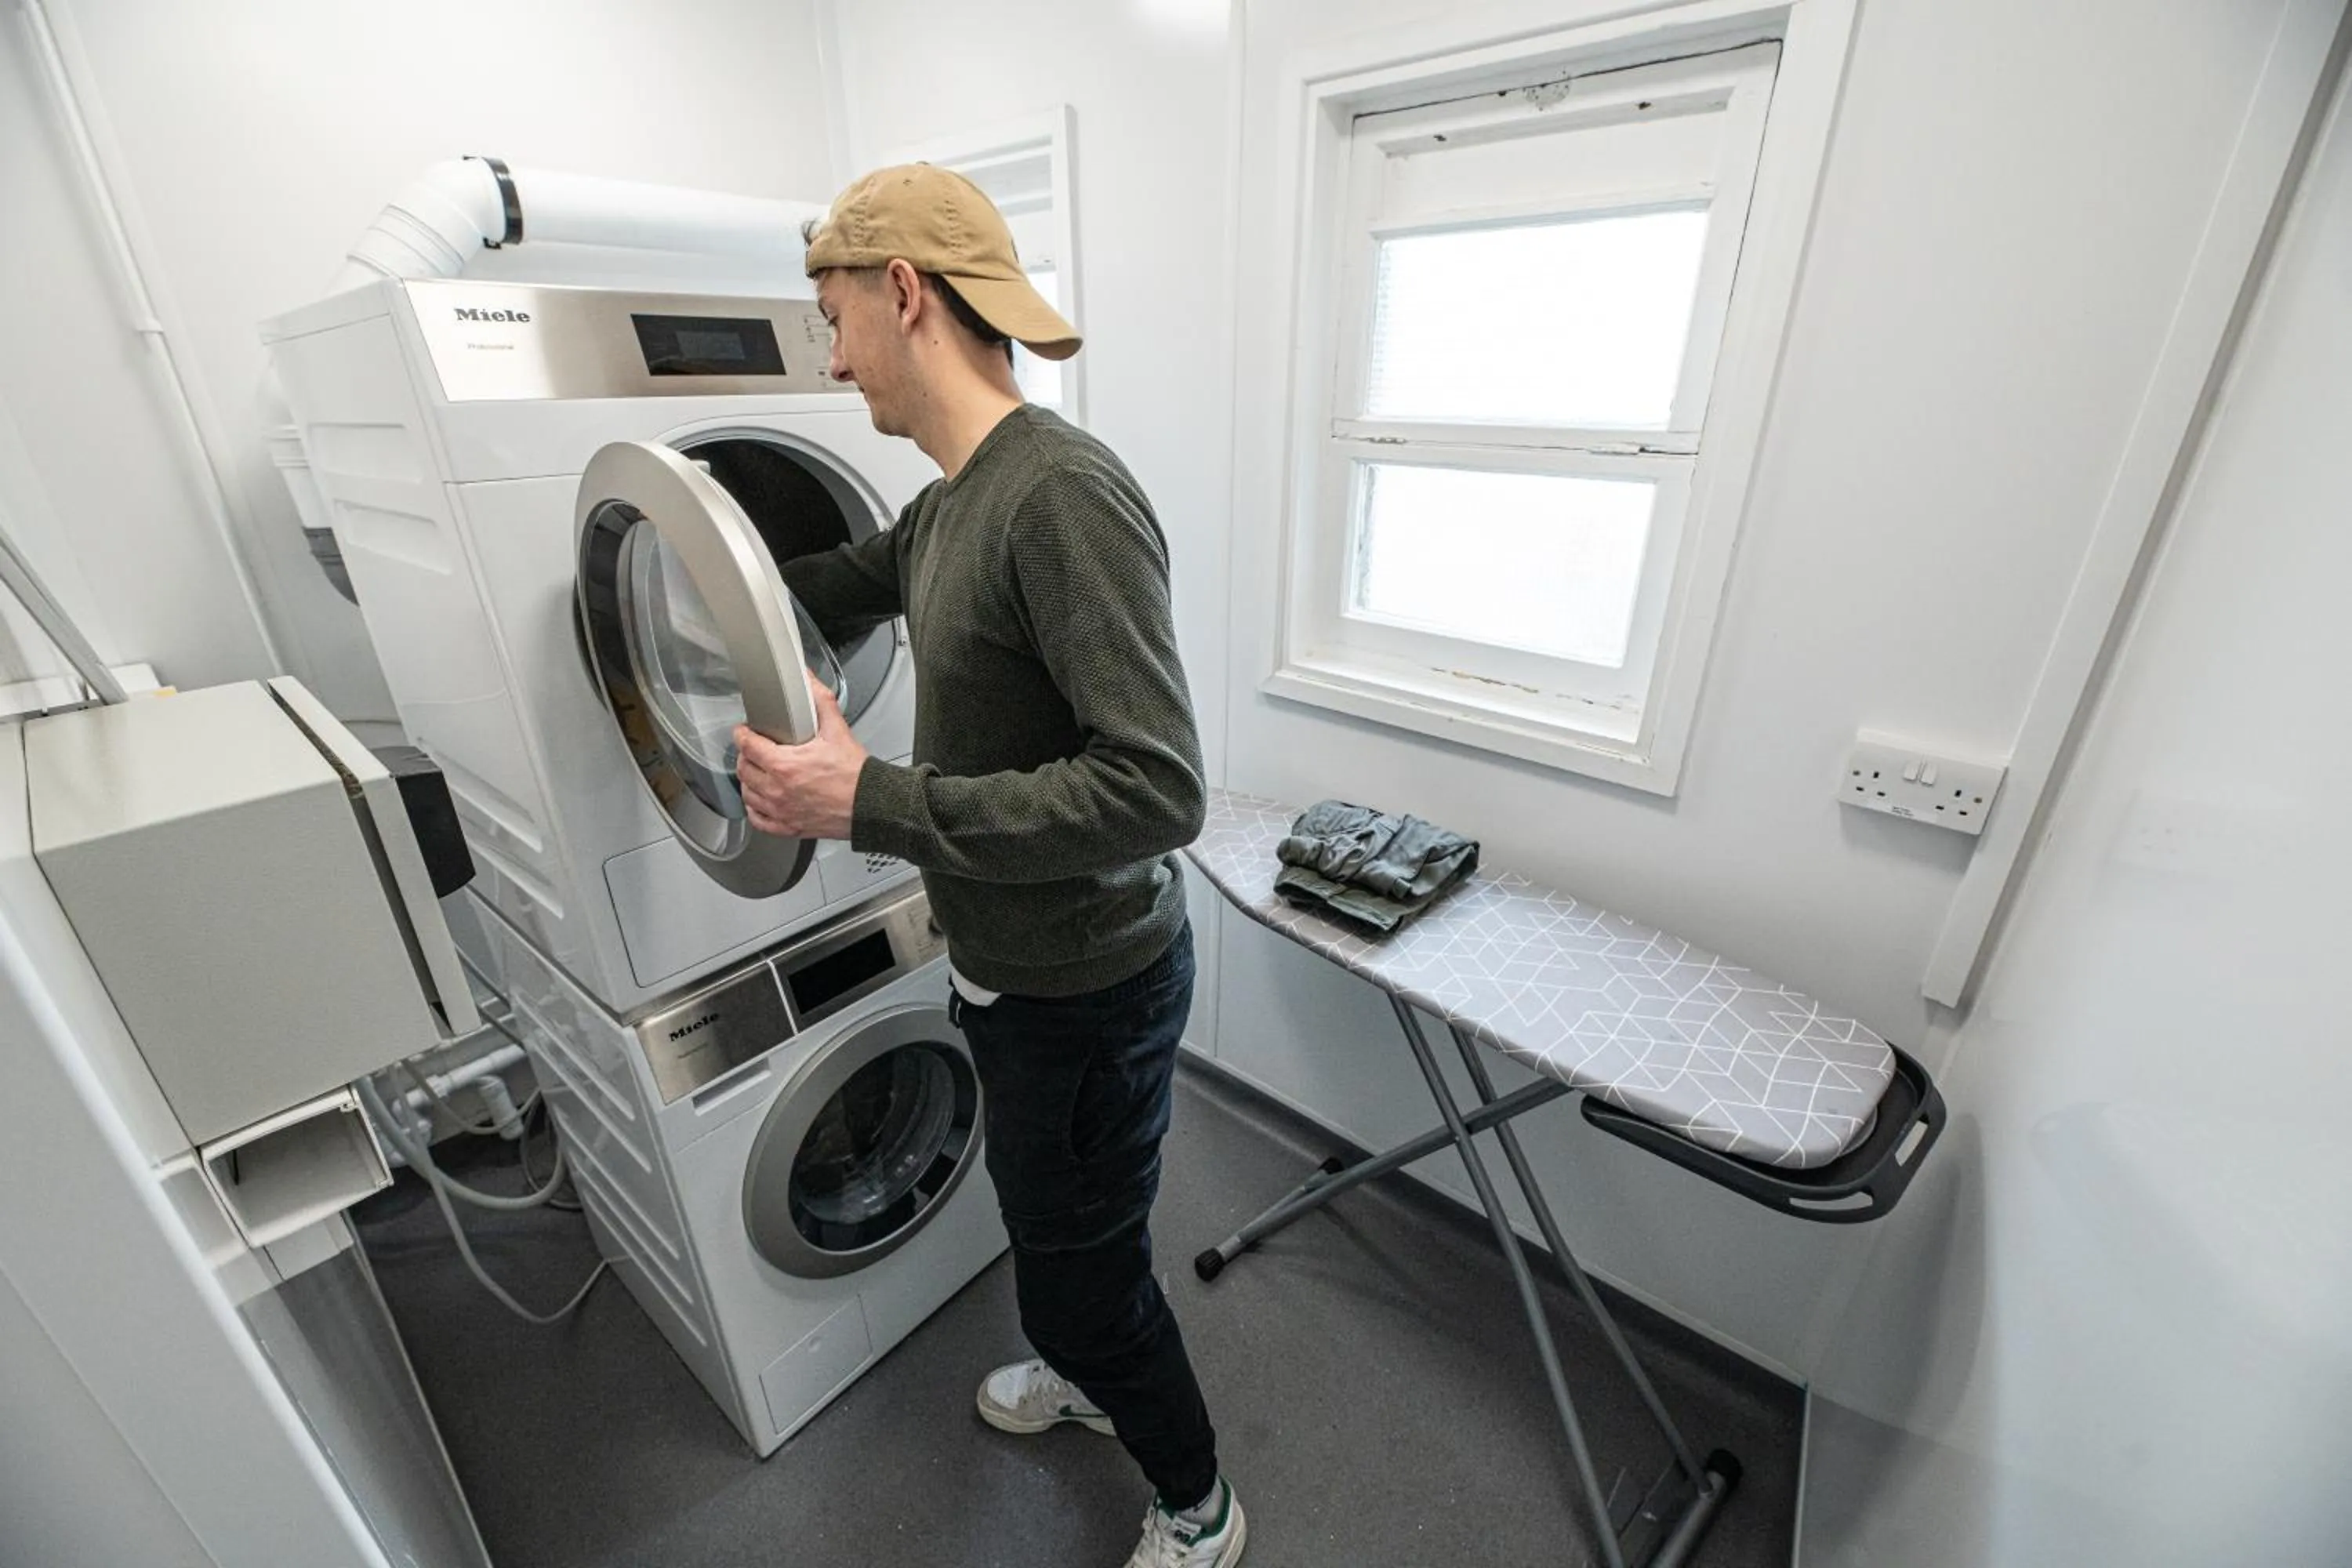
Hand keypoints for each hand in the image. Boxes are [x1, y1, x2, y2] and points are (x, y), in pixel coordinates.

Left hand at [734, 677, 867, 840]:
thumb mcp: (837, 731)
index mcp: (785, 765)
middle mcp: (778, 790)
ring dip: (748, 782)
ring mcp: (781, 811)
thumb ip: (820, 701)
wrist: (871, 804)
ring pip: (747, 795)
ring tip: (756, 773)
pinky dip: (755, 810)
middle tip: (753, 750)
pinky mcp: (788, 827)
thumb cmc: (855, 774)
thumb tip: (809, 681)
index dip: (742, 734)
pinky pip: (759, 820)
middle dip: (745, 756)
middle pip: (744, 770)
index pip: (747, 745)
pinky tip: (761, 801)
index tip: (744, 731)